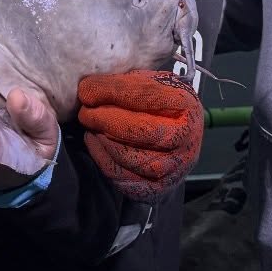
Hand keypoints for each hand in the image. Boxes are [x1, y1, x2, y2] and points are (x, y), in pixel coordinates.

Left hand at [77, 70, 202, 201]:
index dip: (112, 91)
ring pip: (130, 157)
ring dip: (102, 140)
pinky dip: (102, 159)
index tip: (87, 89)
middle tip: (85, 112)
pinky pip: (123, 178)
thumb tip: (89, 88)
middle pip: (140, 130)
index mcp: (185, 105)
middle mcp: (186, 139)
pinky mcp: (158, 188)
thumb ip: (125, 83)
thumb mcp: (151, 83)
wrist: (180, 139)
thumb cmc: (159, 106)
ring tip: (90, 126)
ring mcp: (174, 167)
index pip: (147, 95)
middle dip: (104, 119)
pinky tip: (94, 142)